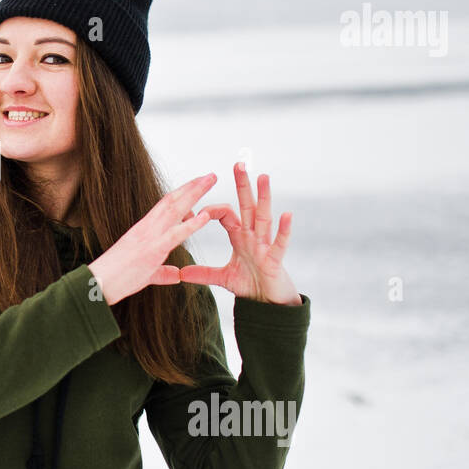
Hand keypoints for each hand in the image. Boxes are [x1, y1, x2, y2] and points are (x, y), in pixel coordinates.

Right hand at [87, 172, 216, 305]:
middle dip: (192, 187)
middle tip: (209, 175)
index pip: (165, 205)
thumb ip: (163, 272)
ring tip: (210, 181)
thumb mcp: (146, 274)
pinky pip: (175, 234)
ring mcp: (150, 237)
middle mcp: (147, 228)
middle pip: (172, 200)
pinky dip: (192, 225)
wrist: (99, 283)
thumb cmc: (116, 278)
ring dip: (195, 194)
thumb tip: (175, 275)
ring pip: (175, 209)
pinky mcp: (153, 250)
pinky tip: (205, 216)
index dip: (181, 193)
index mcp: (143, 230)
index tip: (196, 184)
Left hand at [179, 162, 299, 304]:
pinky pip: (279, 243)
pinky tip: (286, 214)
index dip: (213, 210)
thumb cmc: (251, 285)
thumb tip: (182, 273)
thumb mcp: (224, 278)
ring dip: (264, 198)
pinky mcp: (275, 259)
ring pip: (264, 218)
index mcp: (240, 237)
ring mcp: (265, 246)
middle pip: (247, 206)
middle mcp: (253, 236)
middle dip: (243, 186)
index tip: (199, 210)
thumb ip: (204, 274)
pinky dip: (283, 230)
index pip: (226, 215)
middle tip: (239, 164)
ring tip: (263, 177)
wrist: (268, 304)